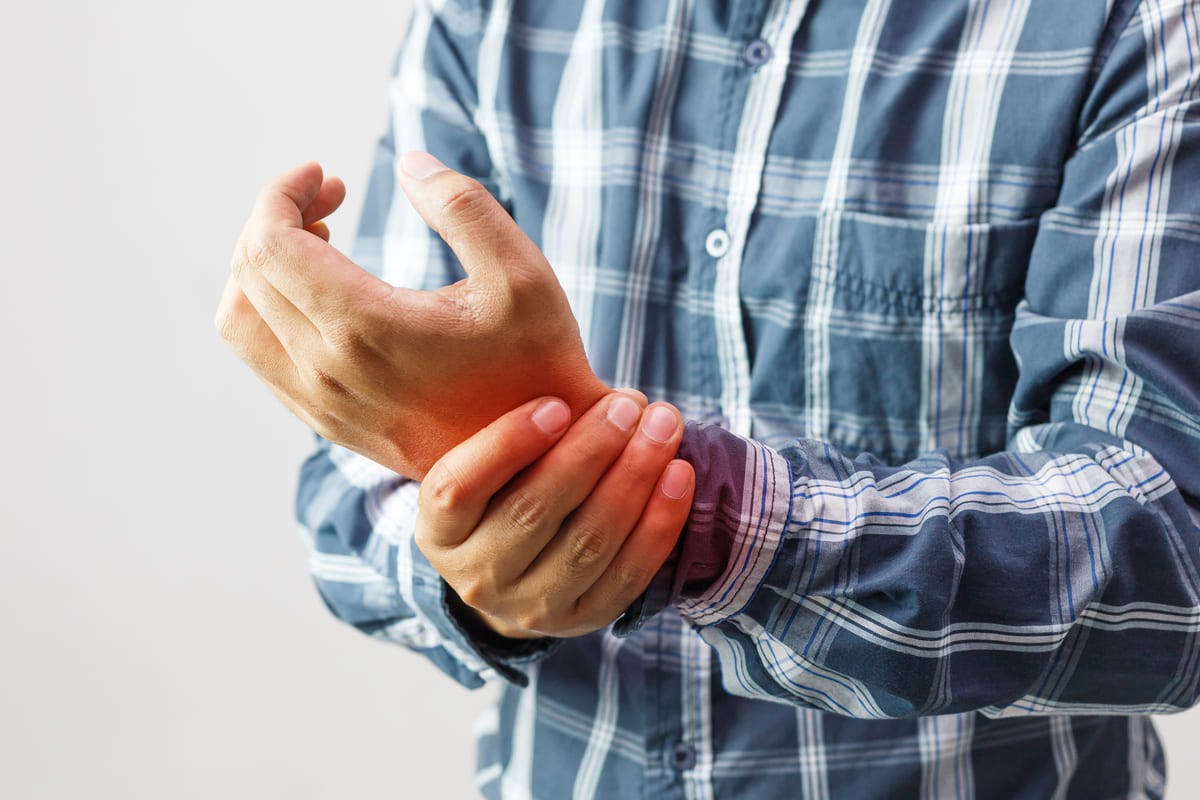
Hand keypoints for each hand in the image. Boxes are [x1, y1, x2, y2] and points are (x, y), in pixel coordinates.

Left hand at [214, 155, 607, 478]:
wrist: (542, 461)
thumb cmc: (539, 364)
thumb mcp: (522, 273)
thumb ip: (462, 205)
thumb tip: (408, 163)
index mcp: (365, 329)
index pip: (268, 245)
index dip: (282, 194)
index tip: (323, 174)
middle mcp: (328, 373)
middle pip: (247, 275)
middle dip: (275, 218)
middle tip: (329, 197)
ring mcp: (323, 406)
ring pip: (239, 324)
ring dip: (260, 270)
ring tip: (316, 244)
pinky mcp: (330, 426)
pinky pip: (263, 363)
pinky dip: (270, 314)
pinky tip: (325, 295)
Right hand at [415, 393, 694, 638]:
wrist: (518, 567)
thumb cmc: (506, 485)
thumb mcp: (486, 455)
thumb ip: (514, 418)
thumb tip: (568, 364)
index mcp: (438, 528)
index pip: (458, 487)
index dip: (507, 444)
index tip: (556, 403)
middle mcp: (476, 576)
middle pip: (532, 511)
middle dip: (590, 451)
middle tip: (629, 404)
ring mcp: (529, 607)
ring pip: (587, 542)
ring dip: (634, 477)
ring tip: (664, 427)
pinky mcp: (582, 620)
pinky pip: (628, 573)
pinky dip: (660, 521)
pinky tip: (680, 474)